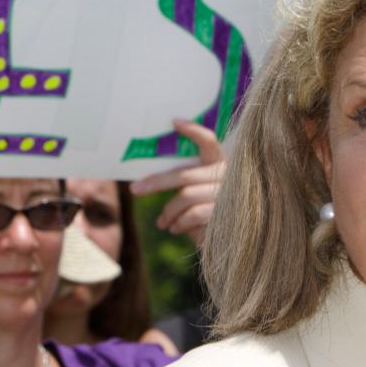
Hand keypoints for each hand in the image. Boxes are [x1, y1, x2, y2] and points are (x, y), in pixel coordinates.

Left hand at [130, 120, 224, 246]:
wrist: (230, 245)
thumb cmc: (208, 217)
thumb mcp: (196, 195)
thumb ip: (184, 183)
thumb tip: (148, 179)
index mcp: (220, 164)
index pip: (209, 141)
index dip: (193, 131)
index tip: (174, 122)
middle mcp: (227, 175)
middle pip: (183, 174)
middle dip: (156, 182)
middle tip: (135, 189)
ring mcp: (228, 193)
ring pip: (185, 196)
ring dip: (169, 211)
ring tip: (162, 223)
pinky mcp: (226, 213)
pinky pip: (193, 214)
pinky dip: (179, 222)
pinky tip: (175, 228)